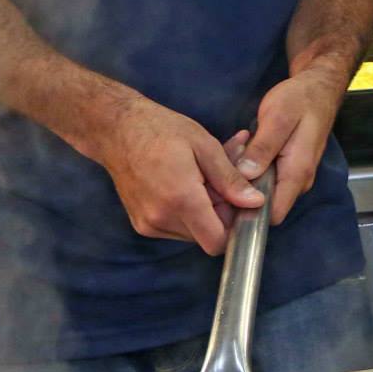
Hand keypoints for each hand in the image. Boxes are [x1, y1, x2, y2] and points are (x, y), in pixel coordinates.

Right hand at [85, 96, 263, 253]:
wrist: (117, 130)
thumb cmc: (162, 130)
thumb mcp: (205, 146)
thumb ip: (230, 179)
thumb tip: (256, 202)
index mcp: (180, 199)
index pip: (217, 241)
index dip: (235, 224)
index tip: (240, 200)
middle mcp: (161, 219)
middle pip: (207, 234)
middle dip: (222, 210)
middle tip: (226, 177)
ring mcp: (148, 224)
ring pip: (193, 230)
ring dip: (207, 208)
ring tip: (207, 175)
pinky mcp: (142, 223)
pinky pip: (177, 225)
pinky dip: (190, 208)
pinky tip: (191, 181)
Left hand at [234, 68, 346, 223]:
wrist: (318, 88)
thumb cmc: (300, 100)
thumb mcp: (278, 118)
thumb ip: (263, 148)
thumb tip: (244, 176)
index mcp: (297, 173)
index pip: (272, 214)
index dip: (246, 212)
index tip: (224, 193)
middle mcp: (298, 182)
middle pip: (263, 204)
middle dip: (239, 190)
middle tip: (225, 162)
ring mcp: (293, 176)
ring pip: (261, 191)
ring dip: (243, 177)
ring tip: (235, 150)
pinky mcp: (287, 169)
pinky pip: (264, 179)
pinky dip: (249, 168)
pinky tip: (243, 149)